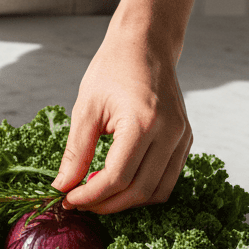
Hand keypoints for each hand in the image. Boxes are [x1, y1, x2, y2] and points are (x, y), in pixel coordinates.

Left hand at [51, 28, 191, 211]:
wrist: (145, 44)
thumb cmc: (113, 69)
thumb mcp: (85, 109)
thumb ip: (75, 153)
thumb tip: (62, 187)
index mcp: (143, 123)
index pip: (117, 178)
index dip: (90, 196)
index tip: (68, 199)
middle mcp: (170, 133)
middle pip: (138, 191)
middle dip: (106, 204)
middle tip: (80, 202)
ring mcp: (182, 138)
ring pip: (157, 192)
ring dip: (126, 202)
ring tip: (97, 195)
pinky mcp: (185, 140)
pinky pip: (167, 180)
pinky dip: (143, 190)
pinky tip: (118, 183)